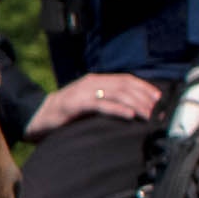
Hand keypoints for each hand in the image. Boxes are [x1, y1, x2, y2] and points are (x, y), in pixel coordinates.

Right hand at [29, 71, 165, 132]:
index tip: (160, 99)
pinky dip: (118, 109)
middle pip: (125, 85)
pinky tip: (130, 115)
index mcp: (97, 81)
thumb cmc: (66, 115)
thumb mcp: (89, 104)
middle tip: (159, 110)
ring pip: (116, 93)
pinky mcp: (76, 104)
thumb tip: (133, 111)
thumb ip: (106, 102)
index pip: (127, 79)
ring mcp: (84, 92)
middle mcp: (92, 82)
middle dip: (144, 97)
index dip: (145, 88)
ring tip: (149, 114)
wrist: (38, 118)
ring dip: (136, 104)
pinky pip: (101, 105)